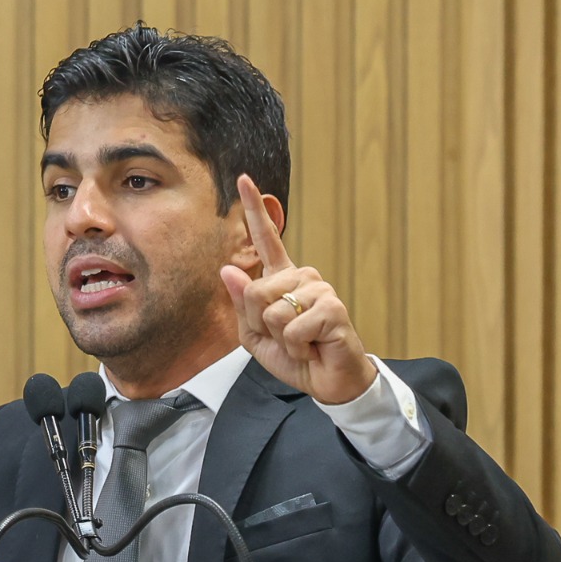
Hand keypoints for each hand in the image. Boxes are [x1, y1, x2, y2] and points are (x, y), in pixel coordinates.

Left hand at [219, 174, 377, 404]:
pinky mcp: (332, 307)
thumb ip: (243, 306)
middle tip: (287, 338)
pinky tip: (314, 346)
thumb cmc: (296, 357)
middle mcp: (302, 277)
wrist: (328, 382)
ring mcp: (319, 289)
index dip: (255, 210)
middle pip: (256, 292)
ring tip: (303, 342)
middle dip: (262, 325)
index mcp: (282, 280)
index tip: (243, 178)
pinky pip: (293, 327)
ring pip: (272, 311)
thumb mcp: (256, 336)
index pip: (266, 240)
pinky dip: (297, 347)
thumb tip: (228, 270)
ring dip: (281, 338)